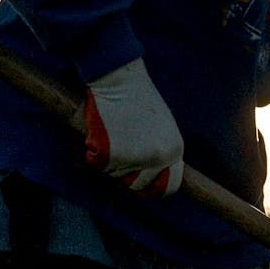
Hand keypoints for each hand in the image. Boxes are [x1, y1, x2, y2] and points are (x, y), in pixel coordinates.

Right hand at [83, 58, 183, 196]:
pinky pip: (98, 164)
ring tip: (114, 130)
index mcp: (174, 151)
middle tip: (121, 150)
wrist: (120, 80)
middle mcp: (157, 158)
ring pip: (115, 173)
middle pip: (138, 184)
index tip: (143, 186)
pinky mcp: (111, 155)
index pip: (170, 186)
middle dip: (127, 174)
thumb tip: (157, 175)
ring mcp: (135, 159)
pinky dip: (95, 151)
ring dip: (111, 158)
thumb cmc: (139, 99)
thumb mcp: (163, 126)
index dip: (155, 188)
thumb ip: (162, 150)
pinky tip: (101, 130)